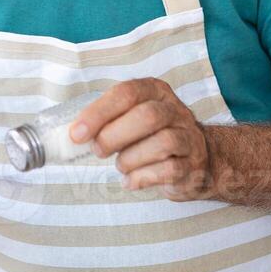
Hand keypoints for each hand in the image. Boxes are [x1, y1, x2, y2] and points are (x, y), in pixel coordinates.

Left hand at [71, 78, 218, 200]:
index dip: (99, 113)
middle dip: (113, 136)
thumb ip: (107, 120)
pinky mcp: (191, 165)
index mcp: (155, 91)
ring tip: (120, 165)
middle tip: (98, 150)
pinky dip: (142, 178)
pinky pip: (168, 170)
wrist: (198, 159)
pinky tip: (131, 180)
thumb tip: (72, 135)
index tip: (77, 134)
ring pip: (162, 143)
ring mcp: (188, 137)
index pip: (126, 93)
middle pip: (146, 116)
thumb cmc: (152, 136)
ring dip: (130, 159)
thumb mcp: (132, 117)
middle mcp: (175, 110)